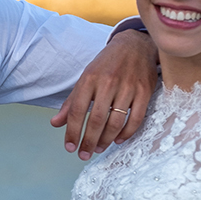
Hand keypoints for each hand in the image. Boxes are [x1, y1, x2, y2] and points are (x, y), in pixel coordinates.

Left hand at [51, 29, 157, 159]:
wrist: (135, 45)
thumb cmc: (107, 64)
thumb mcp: (86, 77)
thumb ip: (71, 102)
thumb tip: (55, 123)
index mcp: (89, 78)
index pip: (77, 110)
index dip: (72, 132)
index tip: (70, 147)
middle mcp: (108, 82)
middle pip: (96, 120)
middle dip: (88, 141)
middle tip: (84, 154)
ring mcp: (128, 87)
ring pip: (115, 122)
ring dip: (106, 140)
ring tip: (99, 149)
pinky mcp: (144, 91)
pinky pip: (136, 119)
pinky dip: (126, 133)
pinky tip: (117, 140)